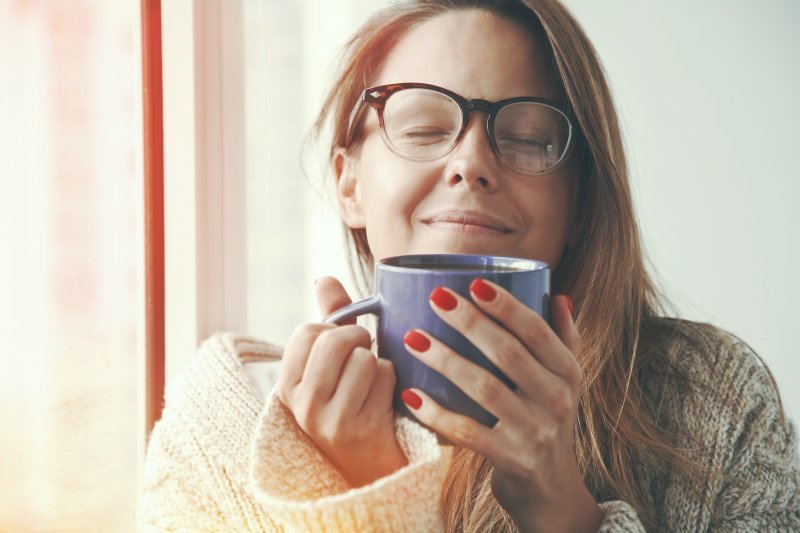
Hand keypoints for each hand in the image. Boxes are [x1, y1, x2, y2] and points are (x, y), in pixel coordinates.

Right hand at [276, 276, 407, 486]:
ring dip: (379, 364)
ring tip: (373, 385)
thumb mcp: (334, 365)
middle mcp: (301, 406)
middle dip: (359, 339)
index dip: (334, 330)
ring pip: (363, 357)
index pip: (307, 331)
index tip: (342, 348)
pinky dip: (393, 381)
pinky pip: (384, 376)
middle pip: (333, 339)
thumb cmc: (356, 405)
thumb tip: (323, 278)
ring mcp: (328, 420)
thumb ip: (330, 321)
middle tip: (366, 355)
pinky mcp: (360, 430)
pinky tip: (387, 402)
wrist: (376, 468)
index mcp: (287, 386)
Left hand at [400, 281, 601, 532]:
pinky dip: (436, 413)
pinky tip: (411, 394)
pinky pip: (467, 432)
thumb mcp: (565, 382)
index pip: (537, 331)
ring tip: (413, 338)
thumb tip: (559, 295)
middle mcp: (556, 399)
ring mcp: (534, 431)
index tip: (474, 283)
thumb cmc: (547, 421)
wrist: (551, 490)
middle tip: (436, 298)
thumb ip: (563, 339)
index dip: (506, 306)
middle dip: (470, 322)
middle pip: (508, 353)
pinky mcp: (511, 459)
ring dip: (446, 360)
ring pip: (484, 388)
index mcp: (567, 372)